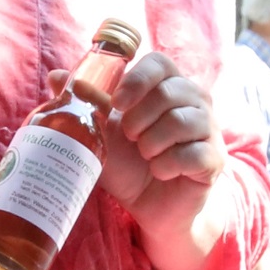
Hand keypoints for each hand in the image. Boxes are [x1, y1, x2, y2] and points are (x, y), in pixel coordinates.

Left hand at [66, 49, 225, 269]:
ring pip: (181, 122)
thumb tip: (55, 75)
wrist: (149, 207)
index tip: (117, 103)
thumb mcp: (101, 134)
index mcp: (168, 85)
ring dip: (152, 144)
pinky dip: (168, 166)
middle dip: (139, 120)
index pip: (159, 63)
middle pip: (169, 93)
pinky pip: (192, 154)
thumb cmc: (128, 164)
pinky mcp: (215, 159)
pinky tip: (161, 172)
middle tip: (130, 139)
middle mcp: (195, 100)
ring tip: (146, 156)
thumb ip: (85, 104)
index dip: (136, 80)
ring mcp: (210, 128)